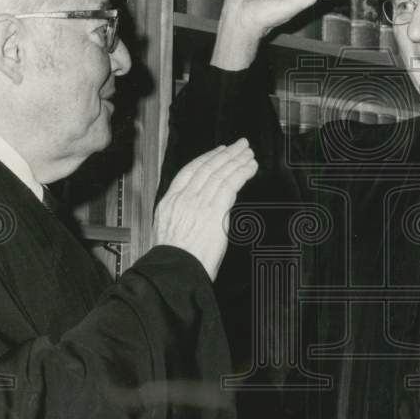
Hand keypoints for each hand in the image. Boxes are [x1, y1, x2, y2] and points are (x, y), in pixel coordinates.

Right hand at [152, 139, 257, 279]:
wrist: (174, 272)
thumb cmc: (174, 262)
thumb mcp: (169, 233)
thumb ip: (184, 217)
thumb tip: (199, 214)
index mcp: (169, 202)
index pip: (189, 171)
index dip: (206, 158)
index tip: (218, 152)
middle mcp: (183, 198)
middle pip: (208, 168)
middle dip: (226, 154)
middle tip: (240, 146)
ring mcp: (198, 203)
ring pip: (221, 174)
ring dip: (237, 161)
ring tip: (249, 154)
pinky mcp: (214, 210)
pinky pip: (231, 184)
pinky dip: (242, 173)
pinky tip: (250, 167)